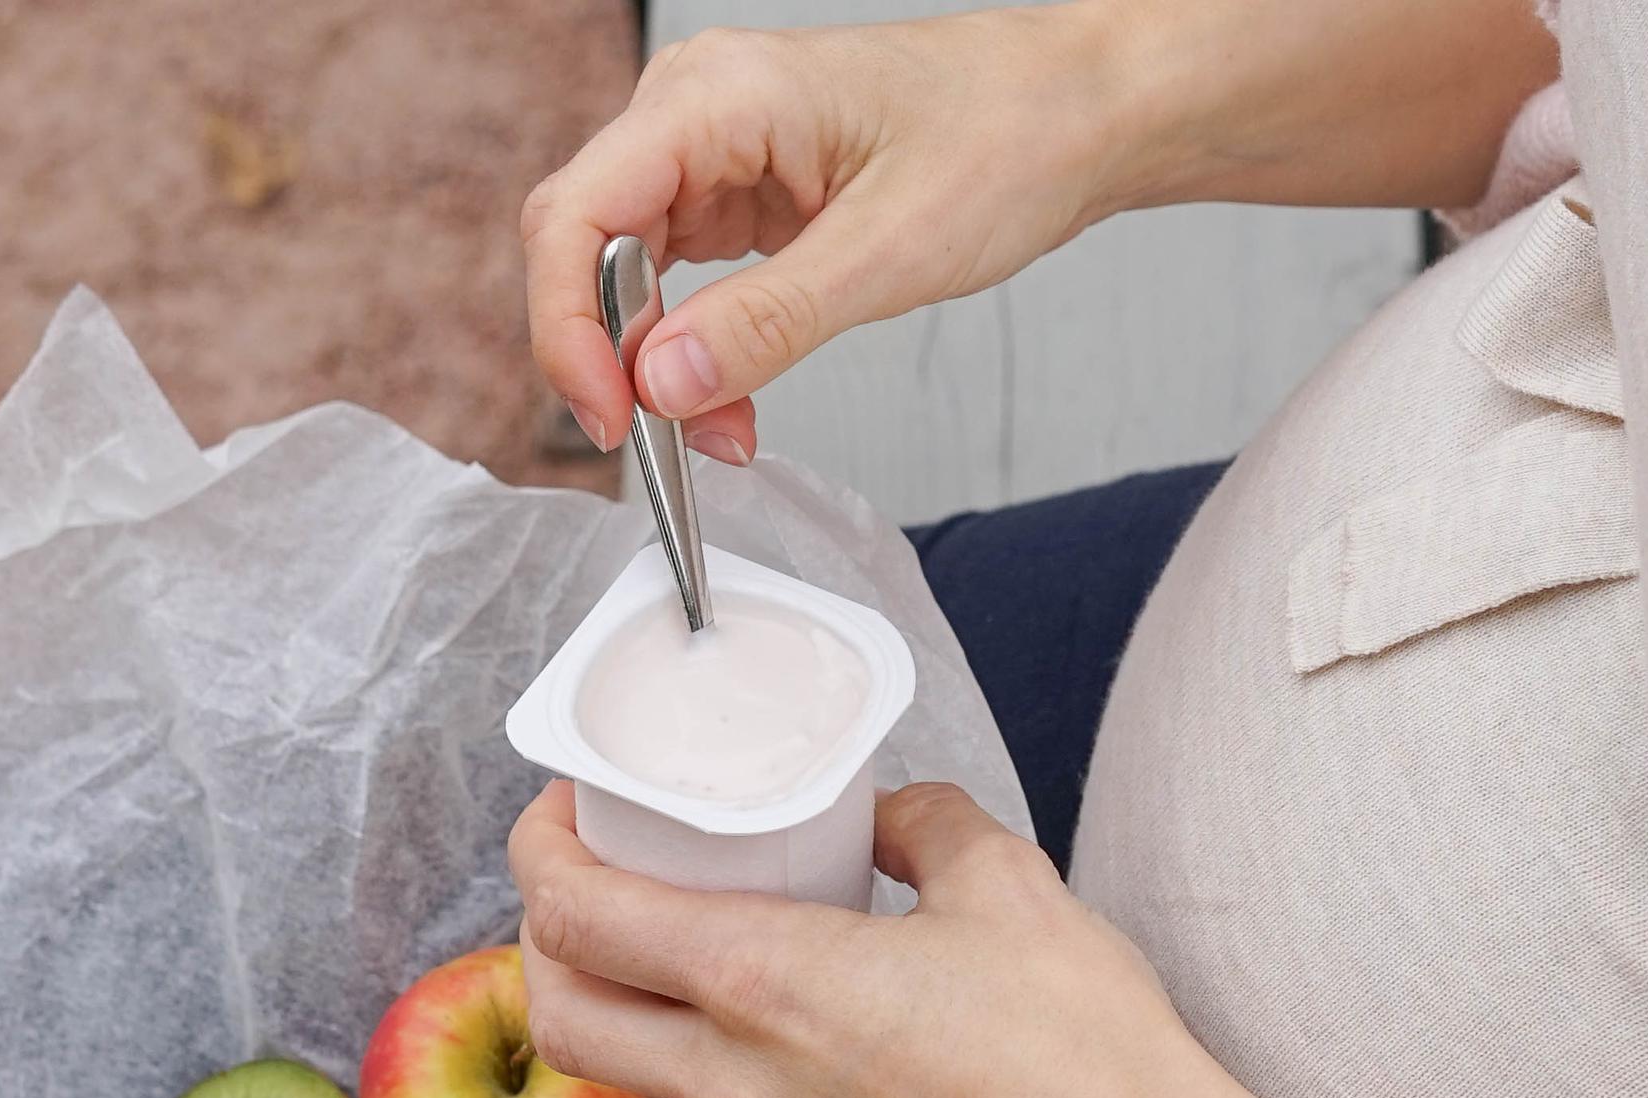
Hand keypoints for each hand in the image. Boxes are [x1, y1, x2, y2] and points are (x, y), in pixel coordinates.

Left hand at [508, 778, 1266, 1097]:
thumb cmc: (1084, 1049)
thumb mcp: (1006, 882)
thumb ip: (922, 825)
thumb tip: (884, 813)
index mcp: (765, 981)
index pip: (576, 917)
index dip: (540, 851)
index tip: (564, 811)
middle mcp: (739, 1078)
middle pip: (561, 1015)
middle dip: (545, 940)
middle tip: (593, 880)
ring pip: (628, 1076)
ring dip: (617, 1009)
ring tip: (670, 947)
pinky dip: (696, 1063)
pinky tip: (763, 1024)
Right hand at [519, 0, 1555, 461]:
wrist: (1080, 113)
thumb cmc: (1009, 138)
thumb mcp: (892, 251)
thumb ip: (767, 322)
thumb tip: (661, 384)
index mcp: (711, 98)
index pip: (574, 217)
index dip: (567, 328)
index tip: (611, 418)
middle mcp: (693, 114)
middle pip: (584, 249)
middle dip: (612, 360)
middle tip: (665, 448)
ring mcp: (712, 152)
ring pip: (626, 276)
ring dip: (656, 367)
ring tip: (721, 435)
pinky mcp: (741, 192)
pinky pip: (678, 282)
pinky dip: (694, 351)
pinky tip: (732, 401)